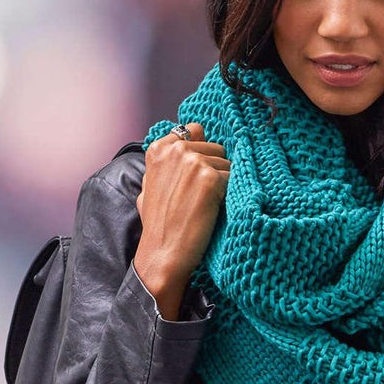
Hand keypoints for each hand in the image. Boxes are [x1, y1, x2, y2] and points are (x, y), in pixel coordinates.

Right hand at [133, 123, 230, 316]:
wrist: (163, 253)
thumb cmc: (159, 225)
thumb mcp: (150, 186)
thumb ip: (164, 163)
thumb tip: (182, 144)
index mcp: (158, 148)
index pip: (194, 130)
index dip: (202, 151)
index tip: (199, 172)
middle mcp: (176, 150)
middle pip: (216, 148)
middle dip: (215, 169)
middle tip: (201, 197)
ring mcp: (193, 162)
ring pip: (227, 164)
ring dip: (224, 184)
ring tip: (206, 206)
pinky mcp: (210, 178)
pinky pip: (234, 179)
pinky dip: (230, 194)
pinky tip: (215, 210)